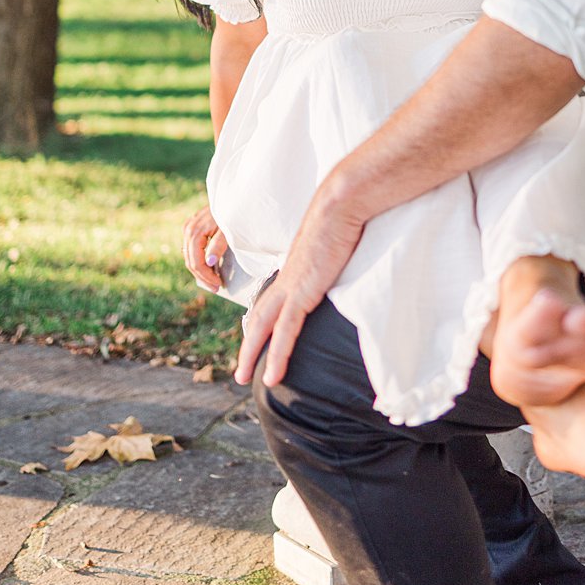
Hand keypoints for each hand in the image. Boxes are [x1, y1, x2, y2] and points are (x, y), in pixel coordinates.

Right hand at [181, 203, 226, 289]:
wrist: (231, 195)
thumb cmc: (231, 212)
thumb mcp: (227, 230)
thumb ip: (217, 245)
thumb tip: (208, 262)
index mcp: (194, 232)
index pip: (196, 261)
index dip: (206, 276)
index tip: (218, 285)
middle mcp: (188, 230)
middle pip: (190, 261)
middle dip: (202, 276)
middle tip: (215, 287)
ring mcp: (188, 228)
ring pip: (189, 256)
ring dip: (200, 270)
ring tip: (212, 280)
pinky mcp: (192, 227)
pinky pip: (191, 249)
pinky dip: (198, 260)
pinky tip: (208, 267)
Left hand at [234, 190, 366, 387]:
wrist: (341, 205)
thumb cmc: (345, 221)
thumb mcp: (334, 247)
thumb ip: (331, 260)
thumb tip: (341, 261)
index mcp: (293, 271)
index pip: (272, 303)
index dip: (263, 323)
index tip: (257, 338)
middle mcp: (286, 281)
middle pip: (259, 319)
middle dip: (248, 346)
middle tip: (239, 370)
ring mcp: (292, 287)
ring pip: (263, 329)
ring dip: (252, 357)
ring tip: (241, 379)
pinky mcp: (303, 293)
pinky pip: (286, 332)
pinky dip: (277, 355)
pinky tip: (272, 376)